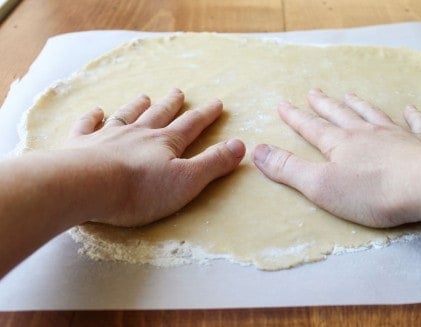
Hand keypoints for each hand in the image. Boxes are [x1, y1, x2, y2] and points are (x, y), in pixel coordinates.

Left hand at [66, 88, 244, 226]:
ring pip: (127, 116)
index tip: (217, 102)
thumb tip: (241, 145)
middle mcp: (138, 133)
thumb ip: (213, 163)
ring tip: (145, 96)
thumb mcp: (187, 181)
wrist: (86, 186)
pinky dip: (93, 117)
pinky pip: (88, 125)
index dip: (206, 115)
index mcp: (165, 143)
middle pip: (159, 115)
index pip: (191, 125)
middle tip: (178, 91)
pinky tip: (96, 111)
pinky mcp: (81, 145)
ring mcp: (108, 136)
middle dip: (172, 104)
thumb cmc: (140, 189)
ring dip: (138, 106)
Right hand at [252, 88, 420, 227]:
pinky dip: (412, 116)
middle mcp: (365, 134)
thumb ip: (288, 169)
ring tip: (349, 95)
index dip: (295, 117)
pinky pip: (416, 125)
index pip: (311, 128)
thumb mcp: (320, 186)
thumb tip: (256, 150)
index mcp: (339, 144)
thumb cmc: (370, 191)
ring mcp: (396, 136)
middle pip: (340, 115)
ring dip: (359, 105)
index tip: (282, 103)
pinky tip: (409, 109)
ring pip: (372, 115)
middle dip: (324, 105)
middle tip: (313, 91)